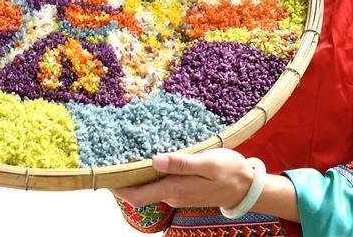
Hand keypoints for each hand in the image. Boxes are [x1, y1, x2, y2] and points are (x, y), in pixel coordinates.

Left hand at [111, 149, 254, 208]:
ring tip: (124, 156)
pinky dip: (150, 176)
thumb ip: (182, 163)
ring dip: (137, 177)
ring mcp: (179, 194)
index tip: (103, 176)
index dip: (118, 189)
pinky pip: (161, 185)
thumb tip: (156, 160)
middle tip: (109, 161)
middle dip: (123, 181)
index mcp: (175, 189)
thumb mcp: (208, 163)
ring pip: (150, 188)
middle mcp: (173, 195)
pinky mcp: (185, 190)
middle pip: (140, 193)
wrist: (249, 187)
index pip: (138, 196)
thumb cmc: (230, 172)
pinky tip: (149, 160)